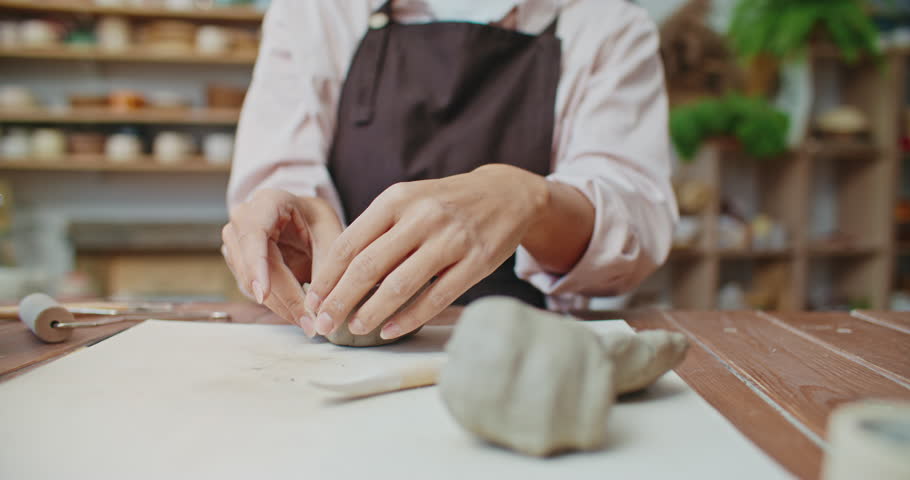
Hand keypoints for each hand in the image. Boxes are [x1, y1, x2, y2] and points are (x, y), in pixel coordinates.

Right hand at [221, 188, 341, 334]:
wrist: (305, 221)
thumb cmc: (317, 222)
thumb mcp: (331, 235)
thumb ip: (326, 265)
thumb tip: (318, 305)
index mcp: (268, 201)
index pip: (254, 232)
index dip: (257, 263)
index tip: (263, 292)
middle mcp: (244, 219)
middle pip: (253, 264)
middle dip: (281, 297)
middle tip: (307, 321)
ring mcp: (236, 242)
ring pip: (251, 282)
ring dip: (280, 306)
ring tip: (308, 322)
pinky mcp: (239, 263)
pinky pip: (254, 290)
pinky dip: (277, 305)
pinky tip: (297, 314)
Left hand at [305, 164, 549, 339]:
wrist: (504, 194)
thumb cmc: (444, 204)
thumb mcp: (408, 201)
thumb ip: (376, 230)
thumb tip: (334, 276)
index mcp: (397, 199)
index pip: (350, 243)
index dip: (327, 276)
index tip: (313, 301)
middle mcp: (422, 216)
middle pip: (368, 266)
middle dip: (340, 300)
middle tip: (324, 324)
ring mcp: (451, 239)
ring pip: (400, 284)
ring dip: (372, 312)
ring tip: (354, 328)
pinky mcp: (476, 261)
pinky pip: (436, 297)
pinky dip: (409, 317)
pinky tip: (391, 330)